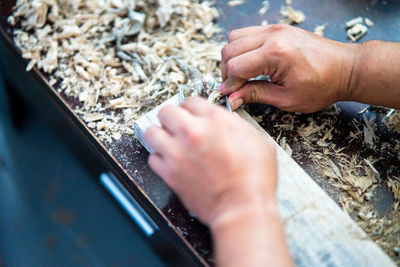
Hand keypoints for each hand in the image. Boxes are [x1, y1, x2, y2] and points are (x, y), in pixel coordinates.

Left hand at [144, 97, 277, 227]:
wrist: (243, 208)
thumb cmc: (254, 179)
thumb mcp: (258, 140)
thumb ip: (237, 125)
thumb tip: (226, 121)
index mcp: (216, 120)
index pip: (191, 101)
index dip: (191, 108)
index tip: (191, 114)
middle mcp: (193, 132)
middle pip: (166, 111)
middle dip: (172, 117)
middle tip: (177, 125)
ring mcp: (178, 152)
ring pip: (152, 131)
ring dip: (160, 134)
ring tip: (168, 140)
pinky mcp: (169, 173)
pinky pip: (153, 158)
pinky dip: (160, 158)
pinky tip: (170, 161)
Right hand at [220, 24, 356, 112]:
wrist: (345, 69)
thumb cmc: (322, 85)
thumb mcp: (286, 98)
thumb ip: (255, 95)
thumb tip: (232, 99)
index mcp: (276, 54)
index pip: (236, 67)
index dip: (229, 85)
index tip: (230, 96)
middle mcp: (273, 35)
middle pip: (230, 49)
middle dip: (227, 71)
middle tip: (235, 87)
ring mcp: (275, 29)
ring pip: (235, 38)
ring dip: (232, 57)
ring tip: (241, 75)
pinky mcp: (277, 28)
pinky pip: (248, 33)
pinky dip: (242, 48)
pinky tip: (250, 63)